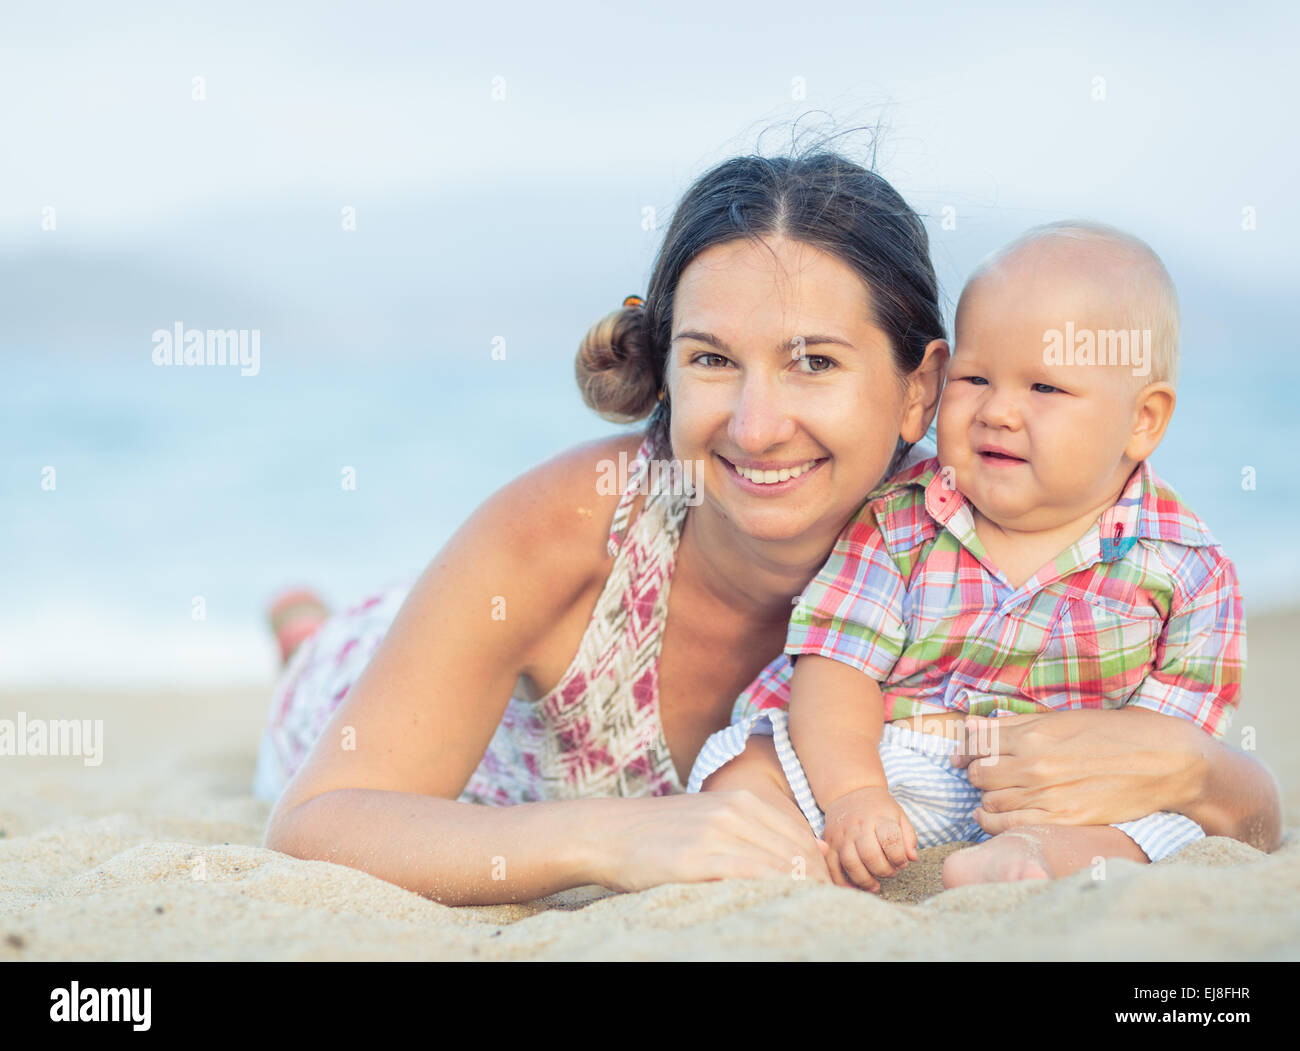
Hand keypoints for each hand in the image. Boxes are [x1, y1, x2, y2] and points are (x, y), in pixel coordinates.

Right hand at [586, 791, 833, 893]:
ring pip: (780, 864)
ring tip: (802, 911)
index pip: (802, 837)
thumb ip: (763, 828)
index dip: (820, 870)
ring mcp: (715, 833)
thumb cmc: (664, 832)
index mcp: (742, 800)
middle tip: (821, 908)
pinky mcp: (697, 860)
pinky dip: (772, 890)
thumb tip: (820, 847)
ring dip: (799, 890)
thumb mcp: (715, 816)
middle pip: (797, 853)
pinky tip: (775, 904)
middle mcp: (734, 811)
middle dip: (816, 883)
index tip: (824, 893)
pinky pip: (751, 876)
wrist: (608, 832)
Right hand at [821, 786, 918, 892]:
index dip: (900, 857)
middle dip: (884, 871)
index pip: (891, 840)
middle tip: (890, 873)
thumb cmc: (878, 808)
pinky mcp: (829, 843)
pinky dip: (841, 881)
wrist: (849, 792)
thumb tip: (912, 858)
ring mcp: (841, 836)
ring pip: (850, 863)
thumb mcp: (898, 815)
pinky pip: (831, 866)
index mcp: (879, 818)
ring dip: (865, 880)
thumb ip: (908, 837)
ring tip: (875, 885)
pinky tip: (855, 886)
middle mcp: (858, 827)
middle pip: (870, 855)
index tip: (902, 863)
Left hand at [949, 709, 1208, 833]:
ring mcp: (1047, 794)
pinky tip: (994, 816)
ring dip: (986, 798)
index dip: (966, 750)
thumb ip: (1015, 725)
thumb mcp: (1064, 719)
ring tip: (996, 794)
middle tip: (986, 775)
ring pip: (989, 801)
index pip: (975, 743)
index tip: (966, 755)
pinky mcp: (1064, 819)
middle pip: (978, 774)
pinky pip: (1009, 825)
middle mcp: (1034, 764)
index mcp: (1033, 734)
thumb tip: (973, 728)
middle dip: (977, 774)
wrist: (1166, 761)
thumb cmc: (1116, 734)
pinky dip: (993, 821)